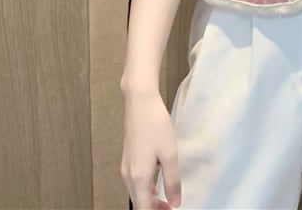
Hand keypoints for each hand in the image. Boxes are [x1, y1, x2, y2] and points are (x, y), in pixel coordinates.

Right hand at [121, 91, 180, 209]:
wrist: (140, 102)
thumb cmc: (155, 125)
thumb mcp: (170, 154)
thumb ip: (172, 181)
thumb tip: (175, 203)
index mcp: (138, 178)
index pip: (143, 209)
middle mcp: (128, 175)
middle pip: (138, 203)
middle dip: (153, 209)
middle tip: (171, 207)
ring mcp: (126, 166)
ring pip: (136, 192)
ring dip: (149, 200)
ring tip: (166, 199)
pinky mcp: (128, 157)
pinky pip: (135, 181)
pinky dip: (145, 188)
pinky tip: (156, 182)